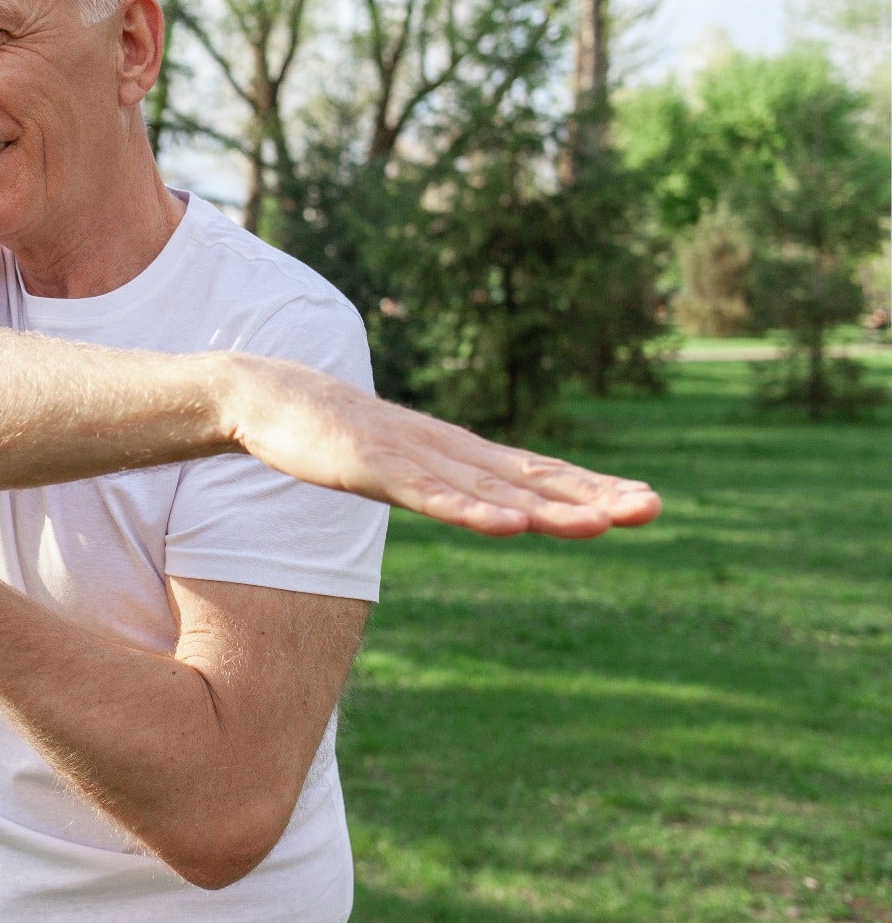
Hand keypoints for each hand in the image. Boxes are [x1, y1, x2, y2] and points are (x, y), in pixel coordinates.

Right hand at [227, 356, 660, 537]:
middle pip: (529, 478)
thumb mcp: (401, 464)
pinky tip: (507, 526)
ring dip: (547, 507)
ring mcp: (411, 456)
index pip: (537, 472)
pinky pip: (428, 495)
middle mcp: (447, 451)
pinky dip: (470, 511)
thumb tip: (486, 507)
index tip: (647, 502)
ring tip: (600, 523)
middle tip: (653, 507)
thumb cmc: (335, 435)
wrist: (269, 396)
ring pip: (489, 488)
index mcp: (458, 454)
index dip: (591, 486)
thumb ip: (443, 484)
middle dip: (592, 494)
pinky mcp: (372, 466)